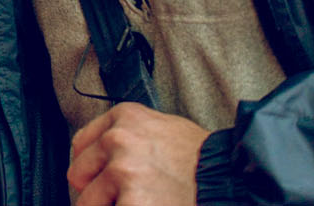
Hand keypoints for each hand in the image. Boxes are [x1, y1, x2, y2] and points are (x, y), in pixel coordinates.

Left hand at [68, 103, 207, 204]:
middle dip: (96, 194)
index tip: (96, 181)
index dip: (89, 169)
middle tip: (126, 199)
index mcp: (125, 117)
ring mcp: (123, 170)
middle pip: (78, 174)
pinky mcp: (132, 202)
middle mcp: (119, 139)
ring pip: (89, 202)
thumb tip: (102, 157)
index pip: (81, 144)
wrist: (235, 182)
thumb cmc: (205, 161)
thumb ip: (129, 136)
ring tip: (143, 202)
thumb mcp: (164, 130)